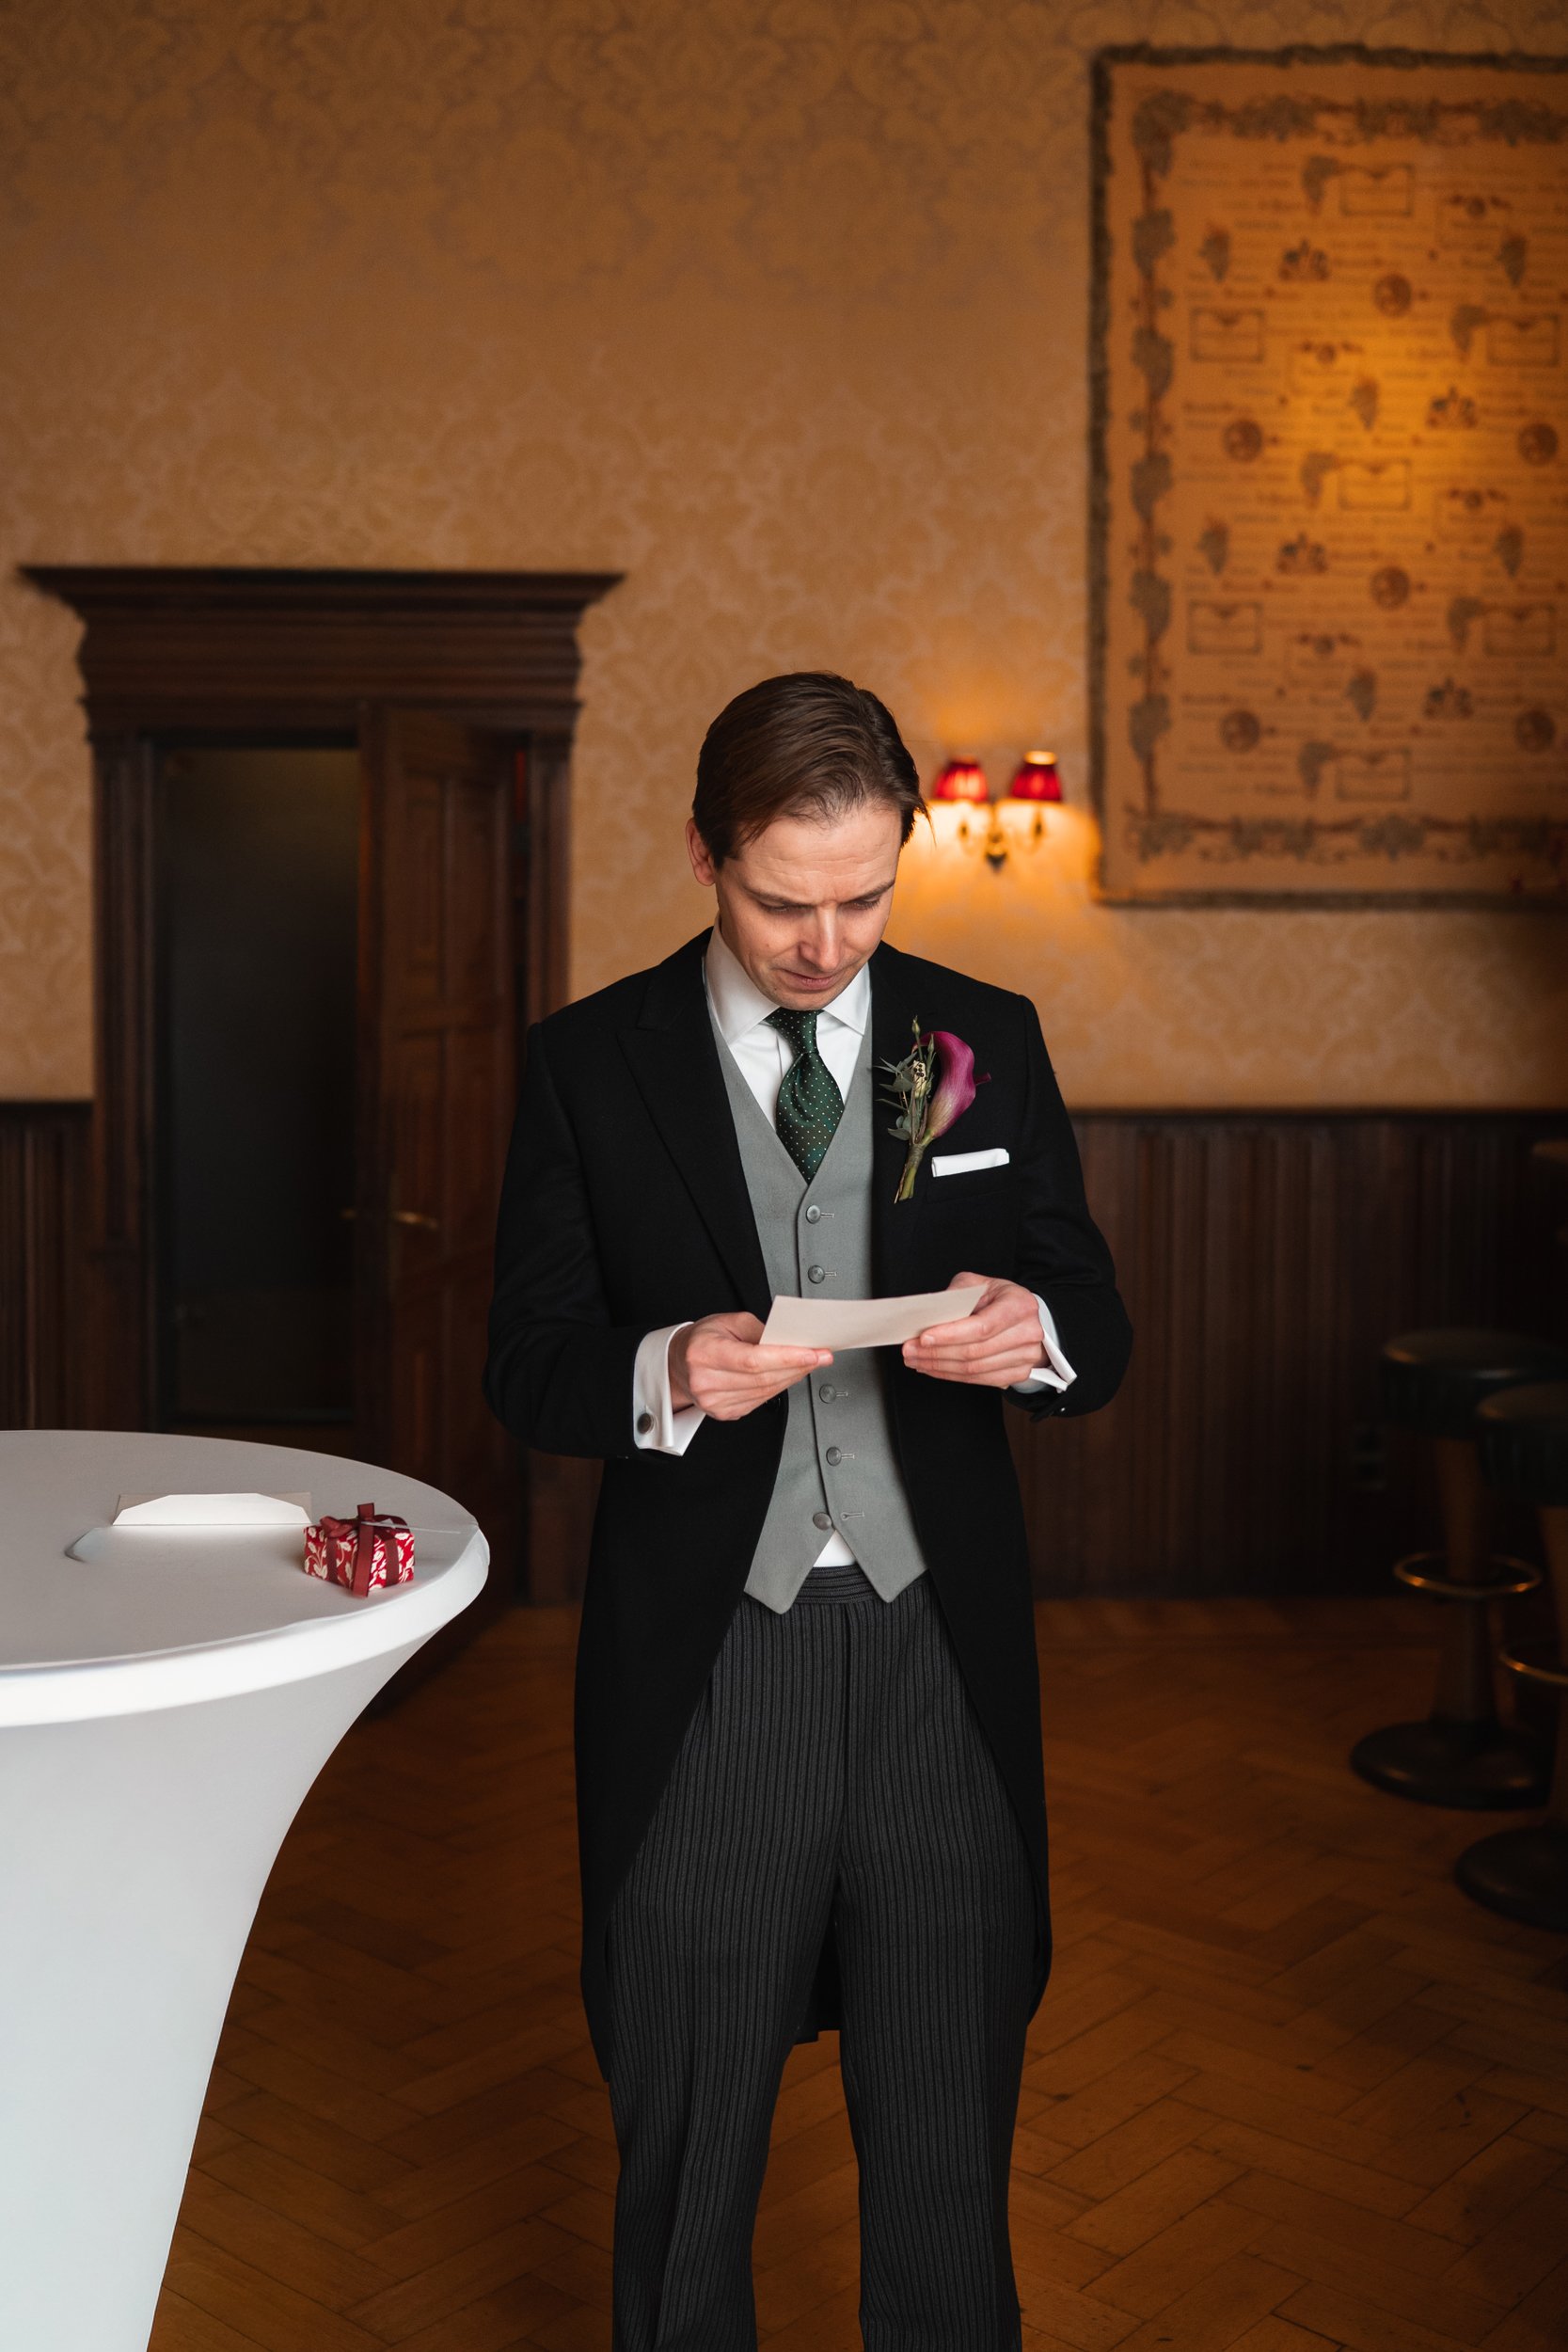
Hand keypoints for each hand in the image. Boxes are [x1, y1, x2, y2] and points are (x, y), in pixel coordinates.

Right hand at [669, 1313, 831, 1421]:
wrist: (679, 1364)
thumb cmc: (702, 1340)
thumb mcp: (728, 1322)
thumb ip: (760, 1330)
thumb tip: (789, 1341)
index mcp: (705, 1353)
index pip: (753, 1360)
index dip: (787, 1358)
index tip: (812, 1353)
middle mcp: (707, 1381)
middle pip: (764, 1378)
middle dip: (798, 1366)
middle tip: (820, 1355)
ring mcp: (715, 1401)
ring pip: (766, 1392)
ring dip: (792, 1377)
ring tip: (807, 1363)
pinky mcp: (725, 1413)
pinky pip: (761, 1401)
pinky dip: (778, 1387)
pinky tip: (786, 1376)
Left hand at [902, 1272, 1044, 1389]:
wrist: (1025, 1316)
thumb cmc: (1000, 1298)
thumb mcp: (980, 1284)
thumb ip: (956, 1295)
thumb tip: (929, 1314)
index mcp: (1019, 1305)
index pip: (980, 1326)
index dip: (949, 1335)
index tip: (923, 1337)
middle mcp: (1027, 1332)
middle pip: (974, 1351)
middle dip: (936, 1353)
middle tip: (910, 1349)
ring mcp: (1025, 1357)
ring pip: (974, 1369)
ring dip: (939, 1367)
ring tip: (917, 1359)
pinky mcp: (1018, 1373)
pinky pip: (979, 1380)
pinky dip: (952, 1376)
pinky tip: (934, 1368)